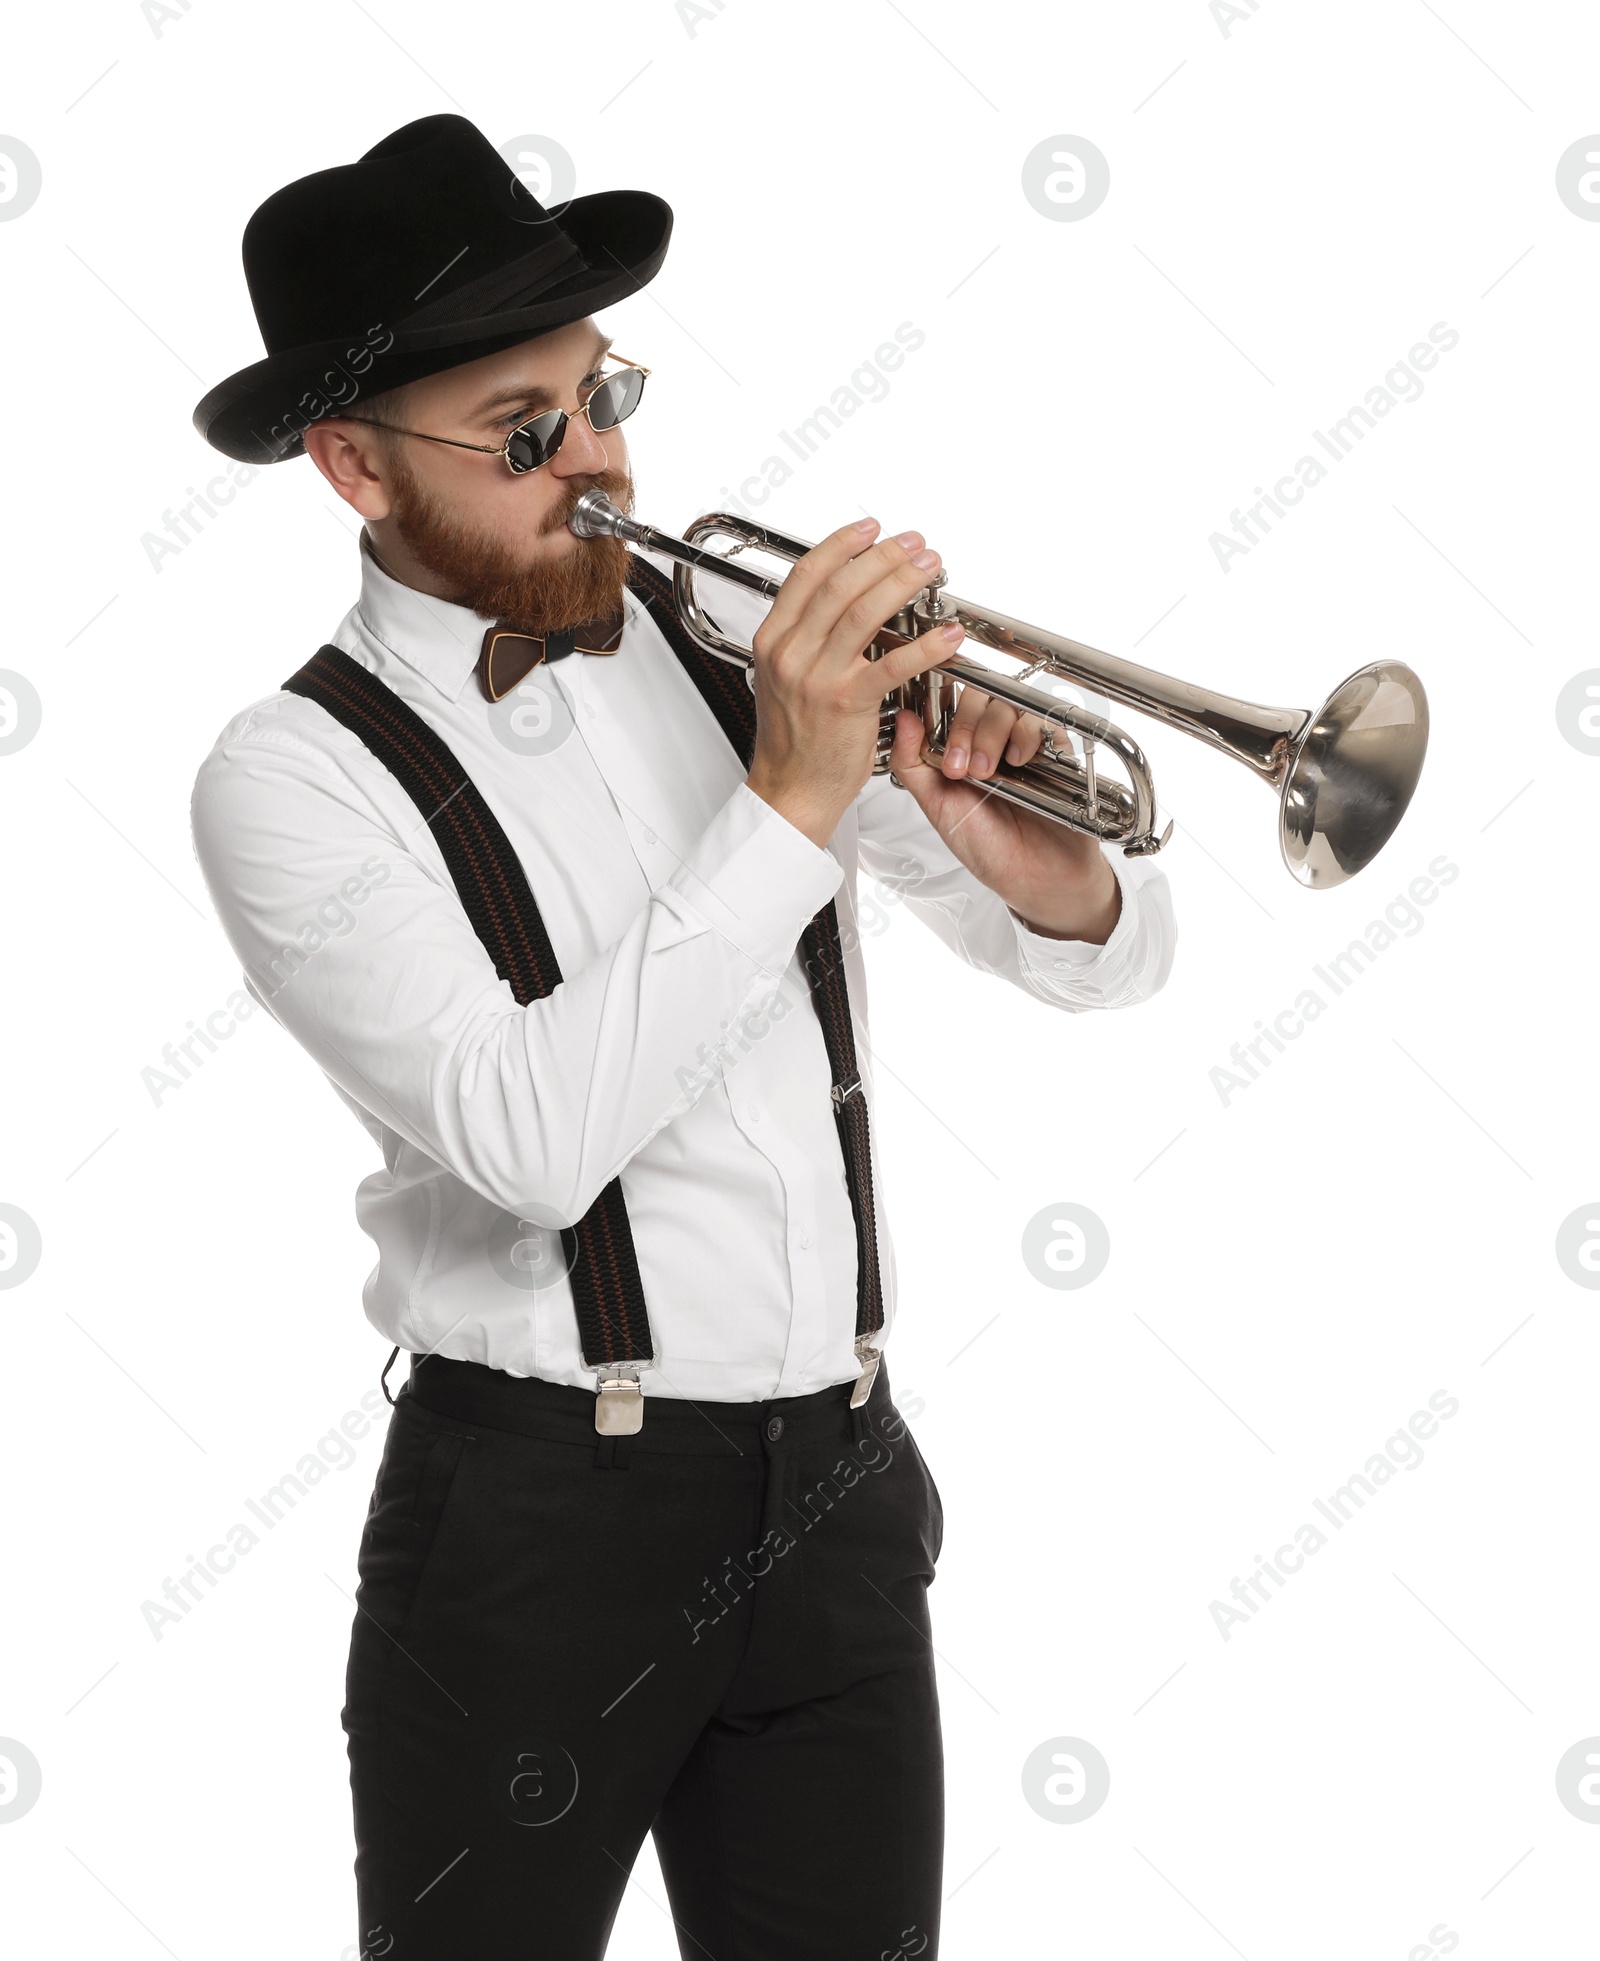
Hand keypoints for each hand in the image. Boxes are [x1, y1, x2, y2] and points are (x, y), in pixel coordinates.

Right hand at [744, 516, 966, 847]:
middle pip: (840, 584)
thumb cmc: (794, 742)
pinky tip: (947, 635)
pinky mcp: (846, 703)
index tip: (870, 528)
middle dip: (882, 555)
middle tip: (914, 544)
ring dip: (903, 583)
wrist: (791, 790)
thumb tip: (840, 605)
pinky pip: (892, 663)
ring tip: (930, 569)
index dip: (842, 543)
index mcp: (773, 641)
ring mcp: (817, 677)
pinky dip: (925, 645)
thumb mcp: (784, 679)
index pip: (806, 574)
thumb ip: (806, 640)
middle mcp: (791, 653)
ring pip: (864, 612)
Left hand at [888, 698, 1122, 943]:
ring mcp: (1021, 744)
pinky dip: (1026, 735)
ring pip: (1006, 704)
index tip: (941, 753)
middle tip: (962, 767)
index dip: (940, 715)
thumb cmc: (989, 848)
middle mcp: (990, 742)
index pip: (948, 705)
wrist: (1036, 877)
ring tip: (988, 773)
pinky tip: (1019, 762)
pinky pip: (1041, 720)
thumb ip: (912, 764)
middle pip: (977, 698)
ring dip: (991, 733)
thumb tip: (902, 720)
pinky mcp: (1054, 750)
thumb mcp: (938, 808)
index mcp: (959, 750)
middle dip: (965, 728)